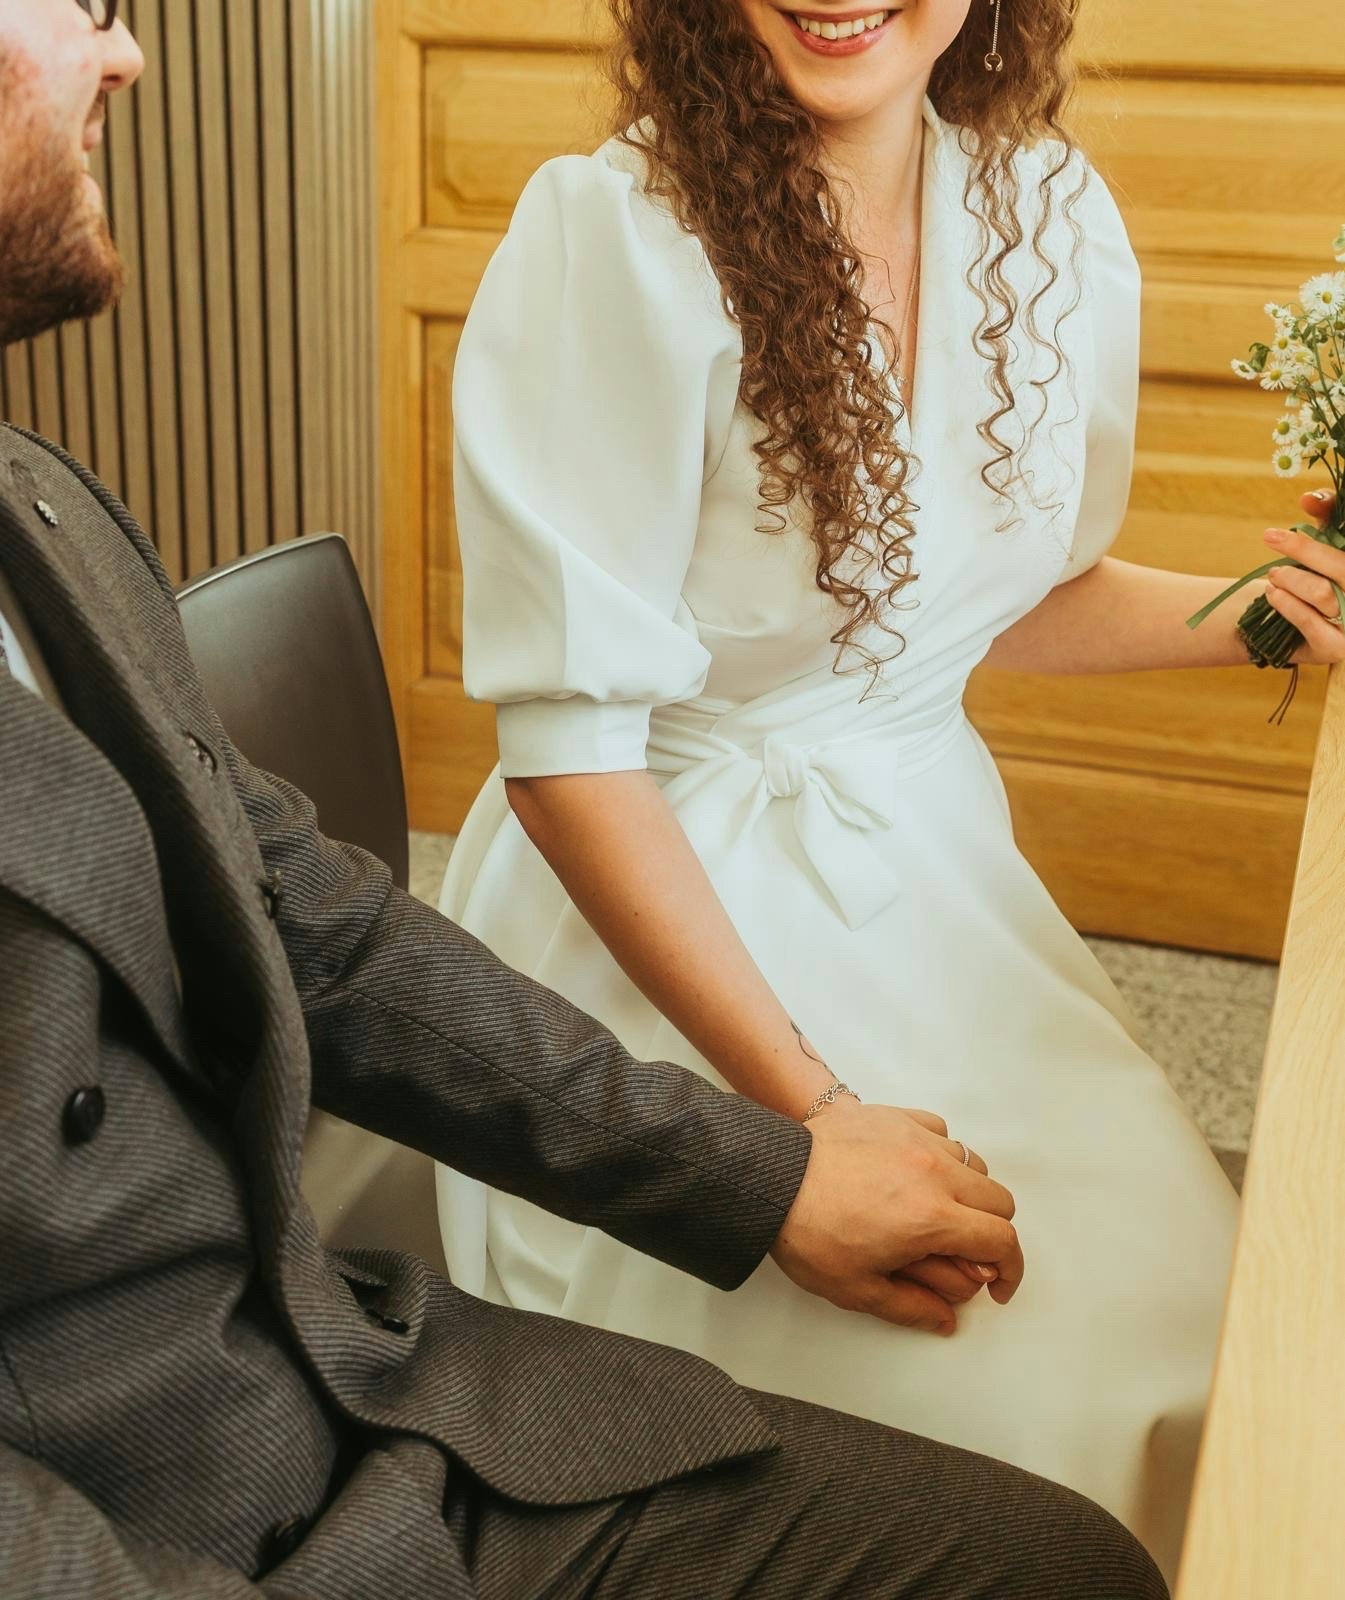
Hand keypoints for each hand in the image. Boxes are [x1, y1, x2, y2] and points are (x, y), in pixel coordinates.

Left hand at [770, 1101, 1021, 1336]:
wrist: (770, 1178)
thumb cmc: (809, 1234)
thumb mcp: (858, 1289)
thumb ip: (912, 1308)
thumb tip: (947, 1321)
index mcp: (933, 1218)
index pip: (1002, 1240)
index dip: (1010, 1268)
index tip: (996, 1285)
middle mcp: (935, 1172)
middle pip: (998, 1199)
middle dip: (991, 1232)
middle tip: (965, 1252)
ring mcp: (916, 1138)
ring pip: (972, 1163)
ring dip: (967, 1191)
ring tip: (937, 1211)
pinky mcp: (895, 1116)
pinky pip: (940, 1130)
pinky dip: (940, 1152)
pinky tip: (915, 1170)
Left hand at [1263, 490, 1344, 664]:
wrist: (1324, 632)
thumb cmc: (1330, 578)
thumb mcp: (1331, 546)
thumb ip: (1327, 517)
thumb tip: (1307, 499)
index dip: (1321, 529)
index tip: (1293, 512)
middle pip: (1340, 565)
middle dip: (1303, 548)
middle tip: (1271, 537)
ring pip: (1321, 592)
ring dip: (1290, 579)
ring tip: (1275, 575)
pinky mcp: (1337, 649)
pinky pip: (1308, 621)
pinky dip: (1286, 604)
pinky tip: (1273, 594)